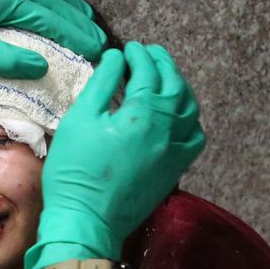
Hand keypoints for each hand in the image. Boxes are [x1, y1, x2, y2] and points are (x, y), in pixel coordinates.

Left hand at [0, 0, 105, 95]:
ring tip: (84, 19)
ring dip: (62, 6)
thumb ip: (7, 58)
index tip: (95, 48)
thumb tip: (42, 65)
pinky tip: (47, 11)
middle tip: (98, 37)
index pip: (46, 14)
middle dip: (75, 18)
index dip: (72, 32)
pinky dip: (42, 3)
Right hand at [24, 42, 205, 268]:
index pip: (148, 73)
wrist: (86, 220)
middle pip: (175, 86)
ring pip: (190, 110)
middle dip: (163, 64)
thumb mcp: (80, 119)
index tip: (128, 48)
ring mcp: (176, 152)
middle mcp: (168, 130)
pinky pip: (194, 138)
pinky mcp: (175, 170)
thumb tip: (116, 58)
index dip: (138, 56)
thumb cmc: (75, 170)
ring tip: (165, 77)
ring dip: (179, 87)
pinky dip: (189, 119)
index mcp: (143, 114)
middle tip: (149, 53)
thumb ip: (102, 84)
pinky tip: (177, 116)